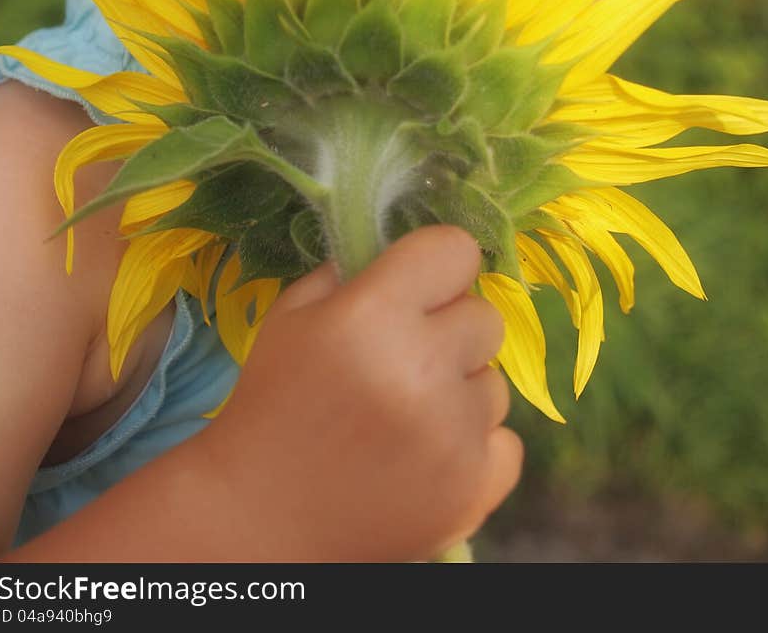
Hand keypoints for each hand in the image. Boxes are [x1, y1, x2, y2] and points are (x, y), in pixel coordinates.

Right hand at [197, 225, 522, 560]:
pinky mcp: (473, 490)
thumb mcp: (293, 316)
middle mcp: (421, 370)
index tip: (419, 286)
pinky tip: (425, 453)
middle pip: (484, 315)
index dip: (438, 265)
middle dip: (448, 329)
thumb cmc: (274, 404)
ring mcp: (453, 435)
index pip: (456, 250)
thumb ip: (354, 269)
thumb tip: (410, 250)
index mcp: (372, 316)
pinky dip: (474, 445)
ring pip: (494, 381)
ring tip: (404, 415)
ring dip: (459, 390)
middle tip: (403, 358)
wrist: (261, 518)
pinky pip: (506, 439)